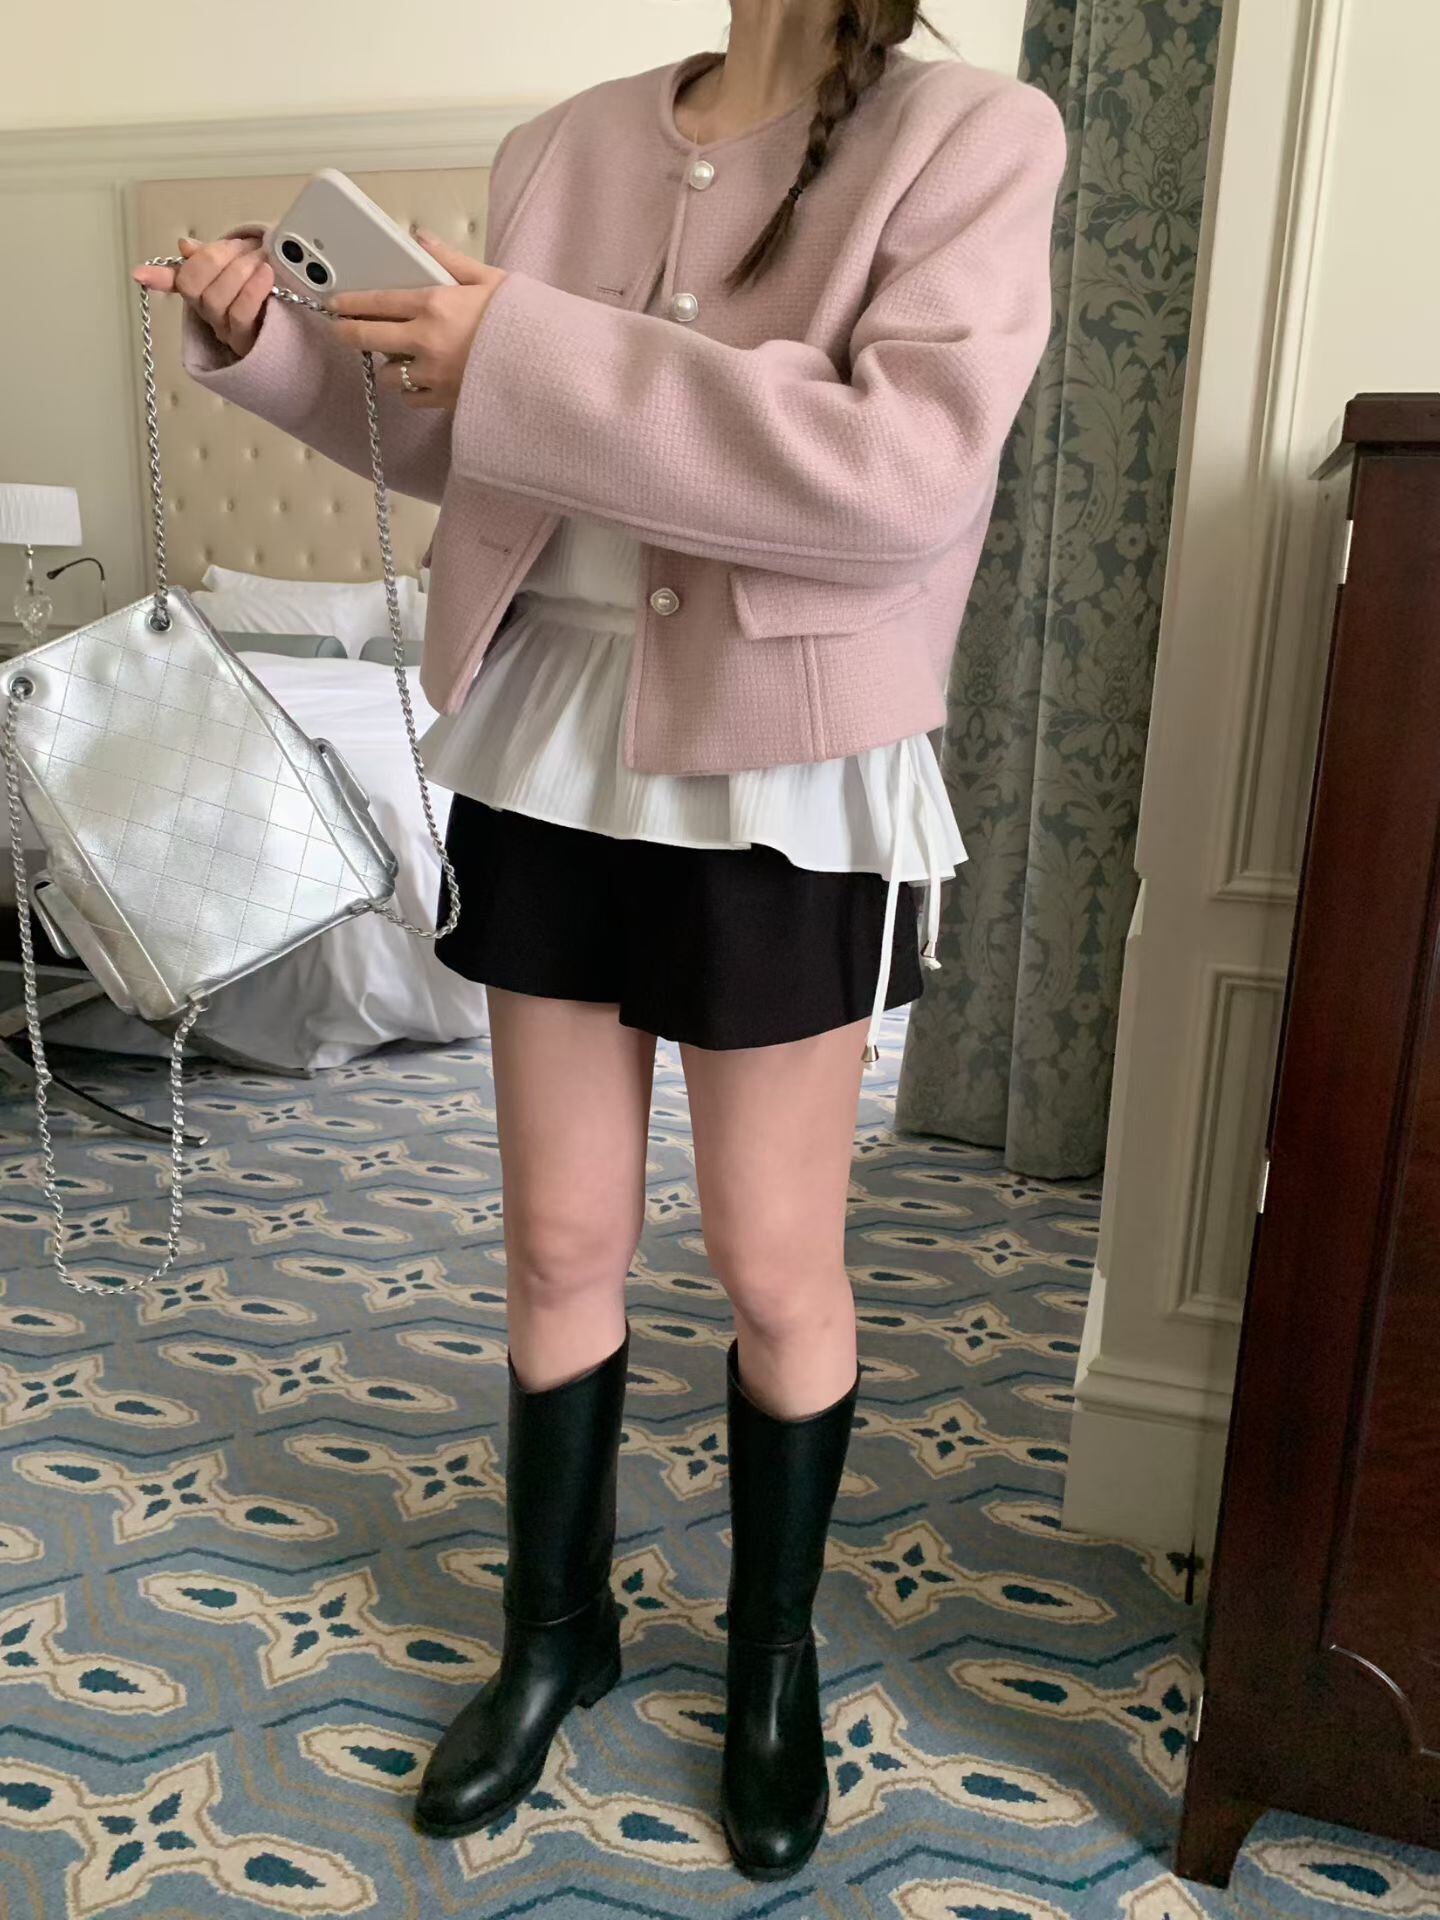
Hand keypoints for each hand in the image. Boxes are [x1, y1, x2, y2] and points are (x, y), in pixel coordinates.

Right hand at [131, 235, 273, 357]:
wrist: (303, 312)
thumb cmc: (269, 283)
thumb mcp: (241, 263)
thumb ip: (211, 256)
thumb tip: (184, 245)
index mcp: (204, 294)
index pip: (179, 282)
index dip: (159, 277)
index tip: (140, 273)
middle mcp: (211, 315)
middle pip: (197, 288)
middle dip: (219, 258)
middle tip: (246, 246)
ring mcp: (228, 331)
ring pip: (216, 300)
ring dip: (238, 271)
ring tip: (261, 257)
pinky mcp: (248, 341)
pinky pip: (241, 315)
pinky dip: (252, 290)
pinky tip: (266, 273)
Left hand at [326, 233, 506, 409]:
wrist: (548, 368)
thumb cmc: (522, 321)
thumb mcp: (490, 280)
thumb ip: (450, 260)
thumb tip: (421, 241)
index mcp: (435, 305)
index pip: (376, 302)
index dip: (348, 303)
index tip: (334, 304)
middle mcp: (426, 341)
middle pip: (367, 339)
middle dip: (347, 334)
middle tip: (341, 330)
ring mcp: (433, 375)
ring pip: (388, 375)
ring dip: (388, 365)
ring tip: (398, 357)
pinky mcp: (445, 401)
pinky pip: (412, 398)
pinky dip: (412, 390)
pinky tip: (421, 380)